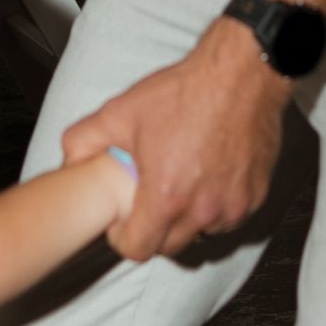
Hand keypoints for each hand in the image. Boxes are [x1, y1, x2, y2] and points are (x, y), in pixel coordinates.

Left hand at [63, 17, 287, 261]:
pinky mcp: (255, 195)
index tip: (122, 223)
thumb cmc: (185, 93)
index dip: (123, 239)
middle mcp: (203, 209)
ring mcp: (233, 205)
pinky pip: (229, 216)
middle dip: (154, 230)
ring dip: (188, 219)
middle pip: (170, 246)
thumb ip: (83, 140)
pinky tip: (207, 177)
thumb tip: (69, 161)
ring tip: (180, 185)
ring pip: (202, 232)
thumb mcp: (120, 112)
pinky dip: (216, 206)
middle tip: (148, 200)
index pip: (139, 249)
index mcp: (167, 196)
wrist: (239, 75)